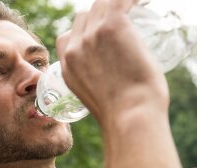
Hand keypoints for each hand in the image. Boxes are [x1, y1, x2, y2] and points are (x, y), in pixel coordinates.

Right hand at [56, 0, 168, 127]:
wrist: (129, 115)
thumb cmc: (120, 113)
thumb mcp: (92, 98)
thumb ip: (92, 82)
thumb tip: (108, 75)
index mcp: (67, 66)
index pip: (67, 36)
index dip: (84, 32)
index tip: (100, 35)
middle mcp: (74, 48)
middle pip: (84, 17)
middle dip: (100, 17)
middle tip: (122, 23)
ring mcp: (91, 36)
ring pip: (100, 5)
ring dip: (117, 6)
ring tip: (133, 9)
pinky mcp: (112, 26)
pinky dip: (131, 0)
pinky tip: (141, 2)